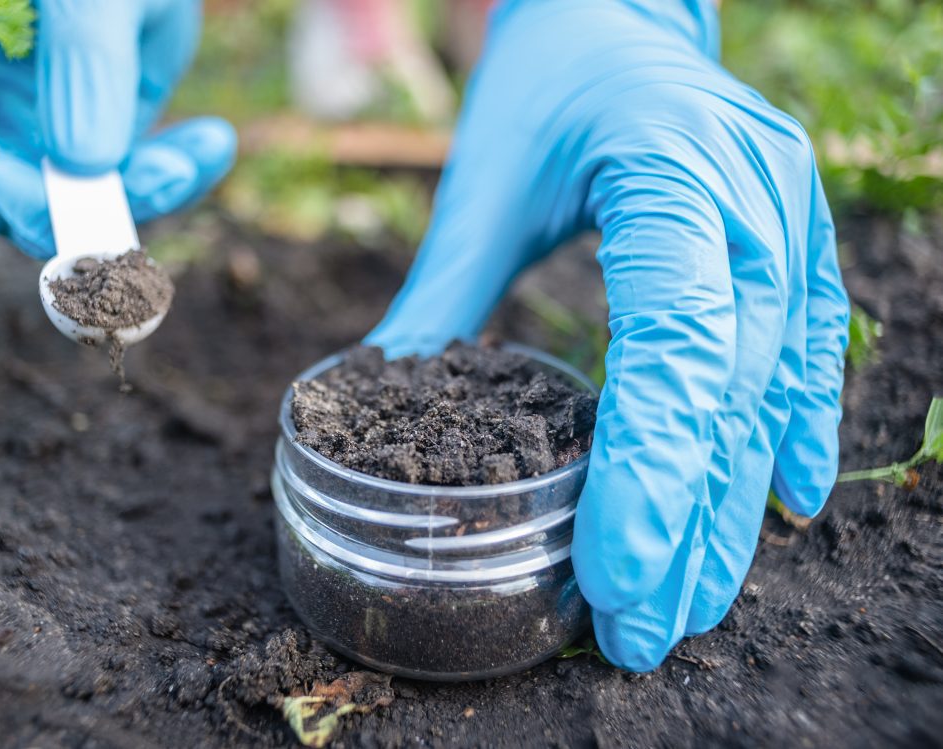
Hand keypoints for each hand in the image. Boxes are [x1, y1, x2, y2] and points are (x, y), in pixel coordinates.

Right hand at [0, 0, 234, 257]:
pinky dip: (180, 166)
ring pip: (92, 192)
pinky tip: (215, 141)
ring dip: (155, 186)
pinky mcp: (106, 118)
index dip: (6, 197)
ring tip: (206, 148)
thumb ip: (82, 58)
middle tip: (165, 182)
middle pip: (22, 194)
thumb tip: (86, 164)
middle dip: (99, 202)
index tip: (84, 207)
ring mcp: (49, 114)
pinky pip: (138, 167)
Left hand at [366, 0, 848, 669]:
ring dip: (734, 503)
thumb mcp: (485, 179)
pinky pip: (806, 348)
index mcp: (672, 173)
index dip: (650, 471)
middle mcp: (753, 199)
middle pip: (729, 387)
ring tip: (696, 601)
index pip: (672, 344)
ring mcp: (788, 217)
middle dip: (687, 521)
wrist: (618, 9)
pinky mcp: (794, 236)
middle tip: (641, 630)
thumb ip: (445, 291)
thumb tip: (379, 397)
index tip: (617, 578)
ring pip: (772, 385)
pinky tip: (779, 503)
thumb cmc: (547, 82)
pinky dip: (790, 429)